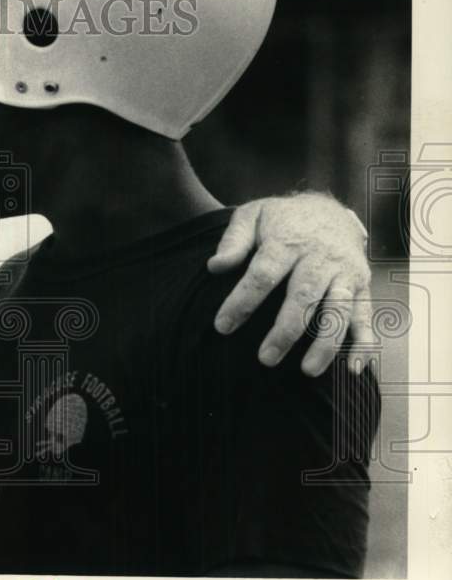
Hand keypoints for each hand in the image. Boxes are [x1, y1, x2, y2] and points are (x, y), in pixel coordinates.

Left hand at [207, 194, 372, 376]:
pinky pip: (366, 315)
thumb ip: (233, 240)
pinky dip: (365, 342)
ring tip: (307, 370)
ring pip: (338, 310)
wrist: (329, 209)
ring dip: (325, 342)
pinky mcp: (362, 285)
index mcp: (288, 242)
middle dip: (286, 330)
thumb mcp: (252, 216)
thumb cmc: (281, 220)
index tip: (222, 326)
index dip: (243, 301)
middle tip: (265, 358)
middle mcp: (320, 258)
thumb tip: (214, 267)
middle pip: (303, 296)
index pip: (263, 274)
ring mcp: (344, 272)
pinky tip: (356, 368)